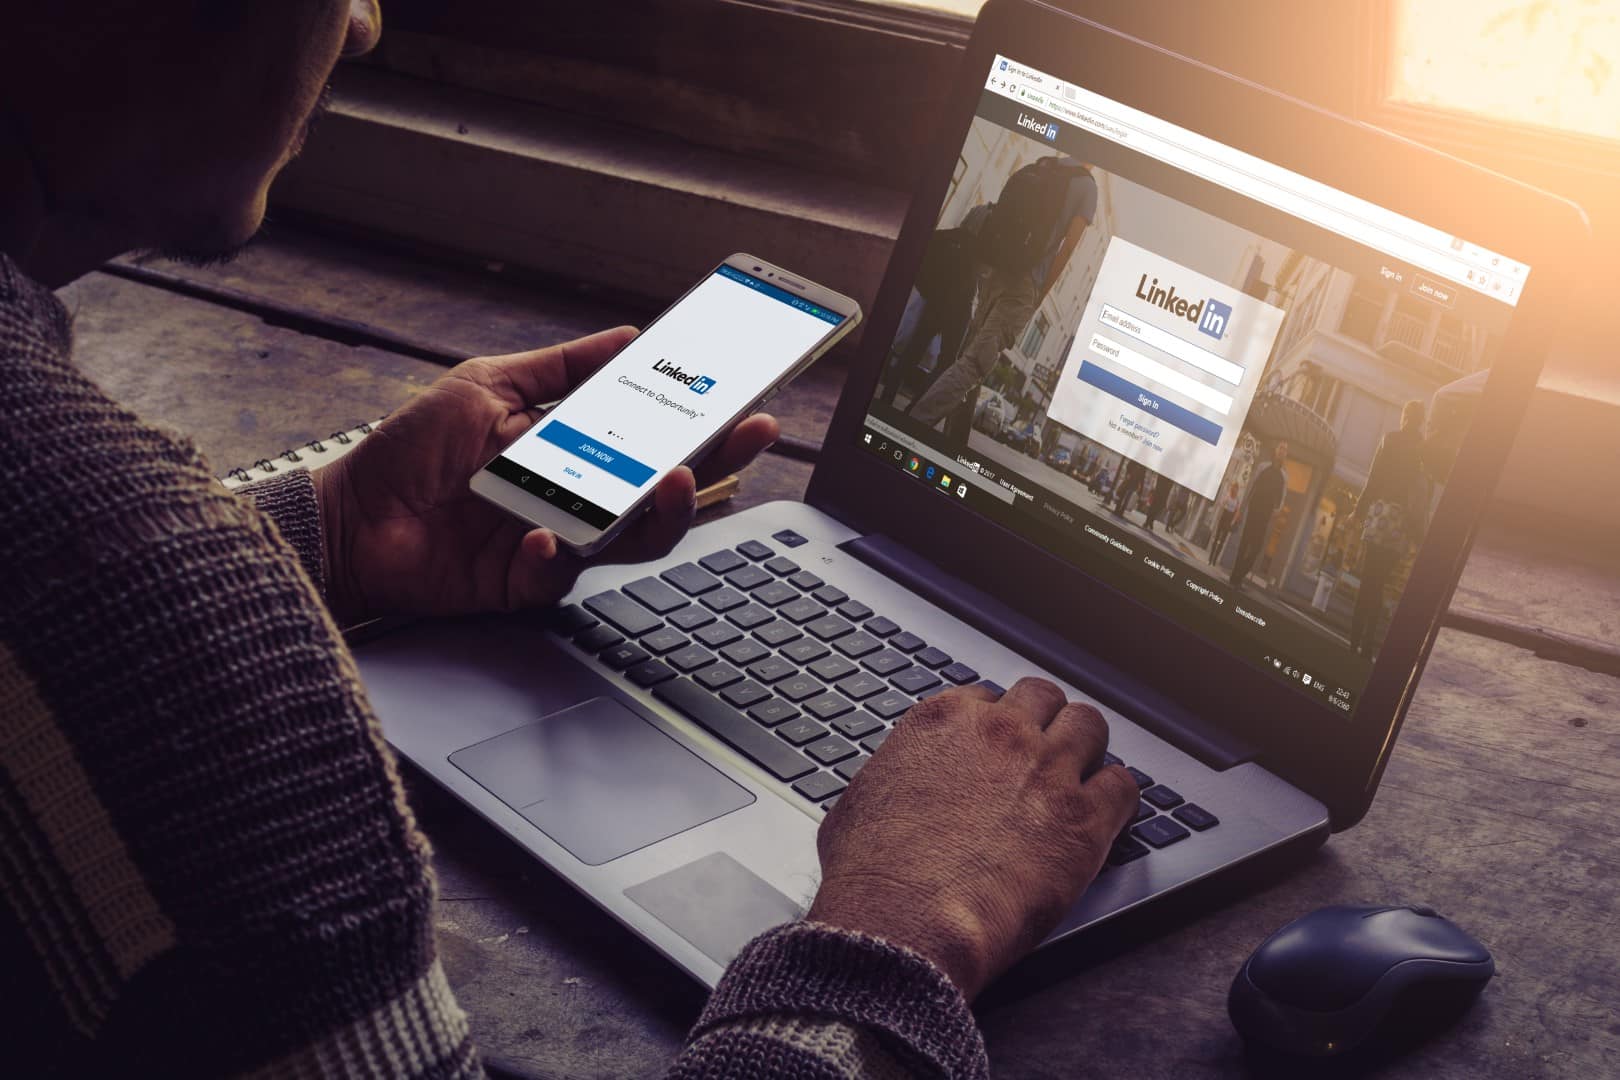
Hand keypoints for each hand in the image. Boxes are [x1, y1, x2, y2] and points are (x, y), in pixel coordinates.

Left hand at [312, 327, 779, 624]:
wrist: (350, 515)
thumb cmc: (412, 451)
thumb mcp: (488, 384)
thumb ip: (561, 367)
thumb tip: (628, 336)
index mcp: (575, 450)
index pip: (654, 437)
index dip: (703, 423)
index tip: (745, 399)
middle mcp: (577, 498)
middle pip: (663, 490)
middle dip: (713, 463)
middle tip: (746, 434)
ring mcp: (557, 542)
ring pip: (632, 540)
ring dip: (662, 513)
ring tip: (675, 482)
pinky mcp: (523, 583)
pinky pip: (559, 575)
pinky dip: (557, 556)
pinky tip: (546, 534)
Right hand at [807, 678, 1136, 999]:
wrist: (902, 923)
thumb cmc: (870, 875)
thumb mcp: (860, 802)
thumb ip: (894, 777)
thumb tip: (896, 789)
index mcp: (942, 722)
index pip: (988, 699)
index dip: (996, 727)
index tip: (997, 751)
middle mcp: (999, 732)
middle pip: (1043, 698)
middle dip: (1045, 724)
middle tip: (1043, 756)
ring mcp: (1046, 769)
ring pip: (1090, 725)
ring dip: (1086, 749)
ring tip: (1081, 778)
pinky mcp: (1083, 817)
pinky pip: (1124, 785)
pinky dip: (1117, 798)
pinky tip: (1105, 816)